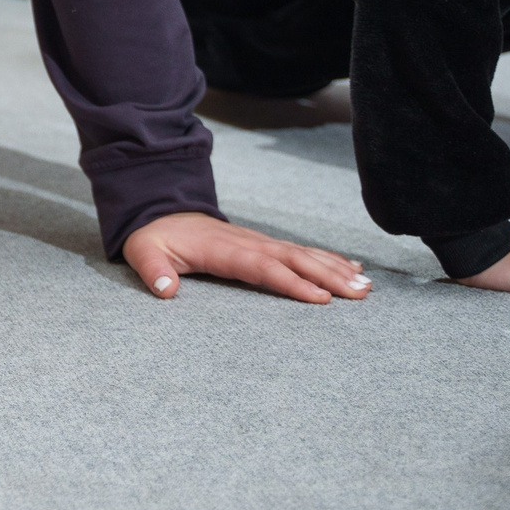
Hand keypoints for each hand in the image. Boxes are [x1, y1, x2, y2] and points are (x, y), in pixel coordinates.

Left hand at [124, 211, 370, 303]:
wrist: (160, 211)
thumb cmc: (155, 238)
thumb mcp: (143, 252)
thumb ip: (153, 269)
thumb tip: (166, 289)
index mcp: (222, 249)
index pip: (262, 266)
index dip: (291, 282)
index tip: (321, 298)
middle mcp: (248, 242)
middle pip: (293, 259)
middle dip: (328, 276)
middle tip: (360, 293)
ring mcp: (259, 241)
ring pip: (303, 254)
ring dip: (335, 268)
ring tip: (366, 285)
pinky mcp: (264, 244)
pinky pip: (300, 251)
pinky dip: (327, 258)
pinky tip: (351, 268)